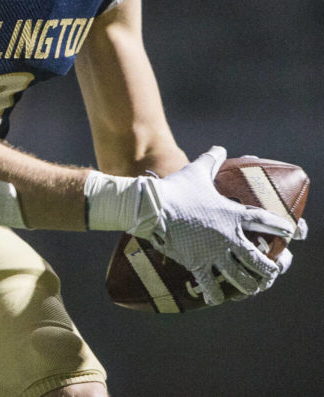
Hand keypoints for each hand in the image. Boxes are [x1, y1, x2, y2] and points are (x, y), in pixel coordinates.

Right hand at [134, 147, 297, 304]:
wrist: (154, 207)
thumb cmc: (177, 188)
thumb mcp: (197, 171)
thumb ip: (211, 159)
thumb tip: (220, 147)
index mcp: (233, 215)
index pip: (265, 222)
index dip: (280, 227)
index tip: (291, 232)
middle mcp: (230, 237)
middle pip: (260, 260)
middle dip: (271, 269)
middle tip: (273, 271)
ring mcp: (215, 253)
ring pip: (242, 278)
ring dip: (251, 285)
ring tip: (254, 289)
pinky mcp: (197, 263)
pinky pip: (211, 285)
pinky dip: (215, 294)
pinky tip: (217, 299)